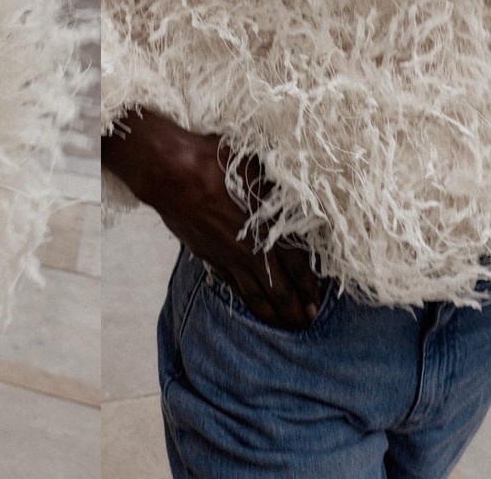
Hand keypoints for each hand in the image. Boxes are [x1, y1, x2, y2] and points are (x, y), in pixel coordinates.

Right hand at [102, 108, 325, 329]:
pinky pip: (231, 285)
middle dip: (295, 310)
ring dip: (271, 314)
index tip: (319, 304)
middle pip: (279, 290)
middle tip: (307, 324)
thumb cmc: (217, 163)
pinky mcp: (208, 257)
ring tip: (284, 326)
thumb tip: (302, 190)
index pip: (297, 267)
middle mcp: (250, 250)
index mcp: (268, 230)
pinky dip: (245, 298)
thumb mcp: (259, 170)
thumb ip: (280, 190)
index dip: (310, 288)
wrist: (172, 174)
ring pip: (254, 295)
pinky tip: (250, 303)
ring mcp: (227, 257)